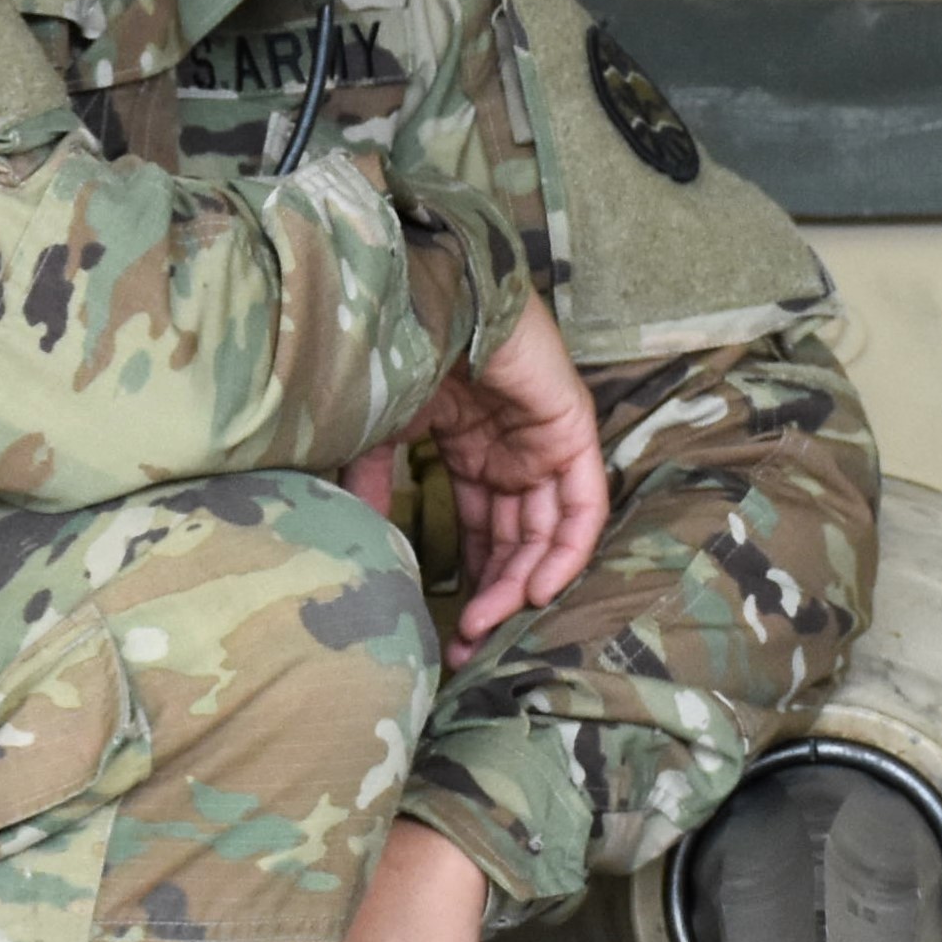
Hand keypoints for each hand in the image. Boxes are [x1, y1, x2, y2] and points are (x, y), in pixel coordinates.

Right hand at [349, 307, 605, 644]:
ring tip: (489, 627)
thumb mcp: (374, 433)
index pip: (484, 530)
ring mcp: (546, 438)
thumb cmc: (392, 350)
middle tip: (468, 648)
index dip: (469, 582)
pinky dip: (567, 549)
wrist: (419, 294)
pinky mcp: (572, 427)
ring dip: (521, 582)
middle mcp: (514, 449)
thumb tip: (357, 539)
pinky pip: (584, 502)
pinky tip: (535, 590)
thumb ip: (372, 484)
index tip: (447, 632)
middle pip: (518, 539)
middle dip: (495, 595)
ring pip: (549, 530)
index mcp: (472, 447)